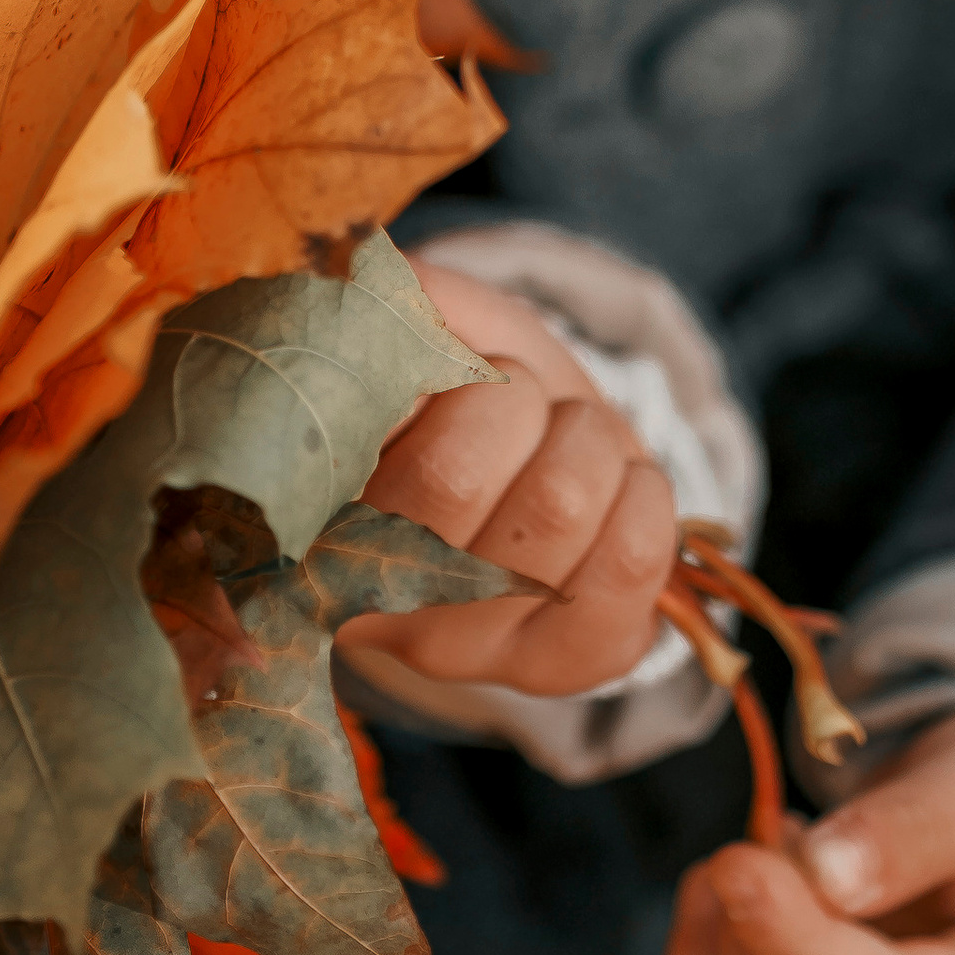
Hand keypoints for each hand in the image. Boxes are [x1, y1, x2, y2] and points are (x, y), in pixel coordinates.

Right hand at [343, 265, 676, 698]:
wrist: (554, 469)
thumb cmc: (476, 394)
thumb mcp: (433, 329)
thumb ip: (402, 301)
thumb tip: (382, 285)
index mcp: (312, 511)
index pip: (344, 443)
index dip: (417, 379)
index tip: (441, 371)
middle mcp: (369, 601)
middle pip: (452, 477)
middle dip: (512, 398)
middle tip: (517, 400)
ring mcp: (463, 649)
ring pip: (555, 506)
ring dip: (584, 438)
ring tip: (569, 443)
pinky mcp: (558, 668)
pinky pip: (630, 558)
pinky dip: (643, 495)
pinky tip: (615, 493)